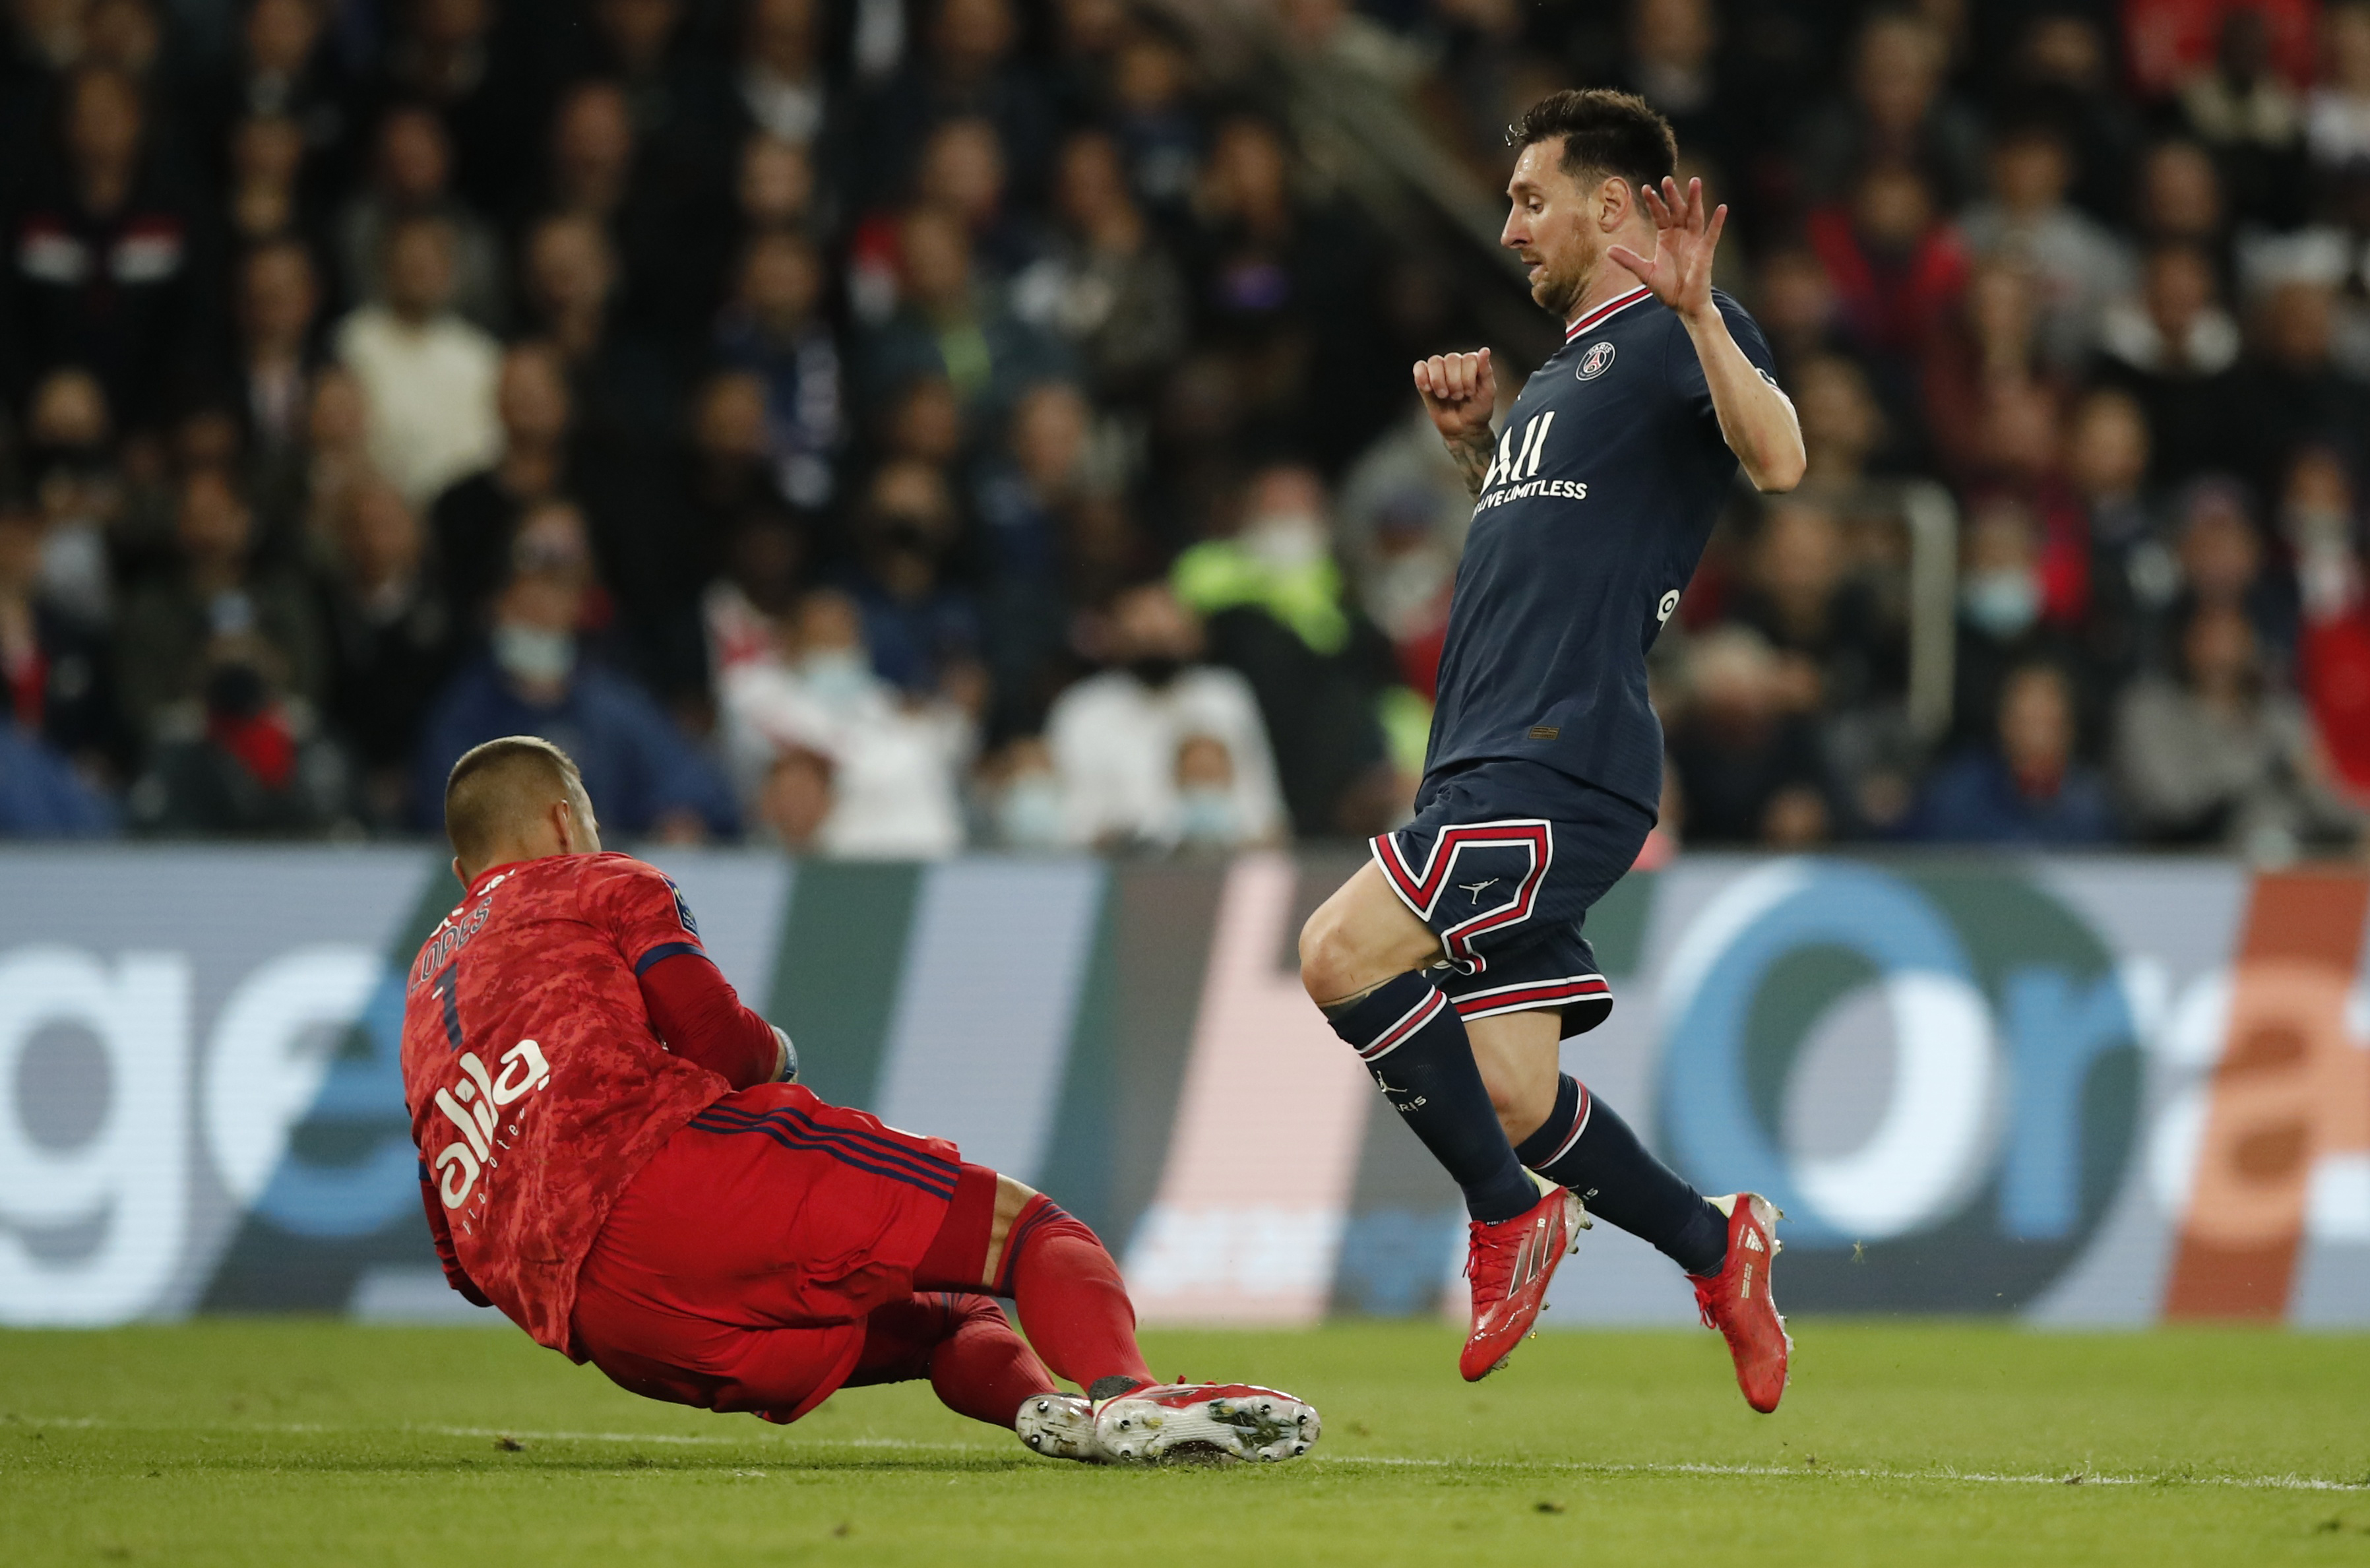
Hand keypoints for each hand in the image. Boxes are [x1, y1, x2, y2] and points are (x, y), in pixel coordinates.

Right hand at [1412, 349, 1495, 447]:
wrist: (1464, 429)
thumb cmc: (1478, 410)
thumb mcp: (1488, 392)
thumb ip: (1486, 371)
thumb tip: (1485, 350)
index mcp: (1472, 363)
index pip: (1468, 358)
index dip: (1468, 377)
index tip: (1470, 393)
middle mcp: (1455, 363)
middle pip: (1451, 358)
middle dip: (1455, 382)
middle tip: (1458, 397)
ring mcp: (1439, 371)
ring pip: (1435, 361)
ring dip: (1439, 381)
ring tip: (1444, 395)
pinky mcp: (1425, 380)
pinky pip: (1419, 367)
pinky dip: (1422, 376)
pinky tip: (1428, 389)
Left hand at [1607, 177, 1726, 323]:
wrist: (1684, 305)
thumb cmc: (1667, 289)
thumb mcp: (1645, 273)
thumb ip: (1629, 260)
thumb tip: (1608, 249)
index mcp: (1666, 237)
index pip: (1660, 215)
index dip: (1654, 202)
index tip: (1645, 188)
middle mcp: (1681, 235)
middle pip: (1677, 210)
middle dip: (1672, 195)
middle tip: (1667, 178)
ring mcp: (1695, 242)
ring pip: (1695, 215)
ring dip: (1695, 199)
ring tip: (1695, 181)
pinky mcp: (1706, 252)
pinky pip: (1712, 234)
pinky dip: (1718, 222)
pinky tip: (1722, 208)